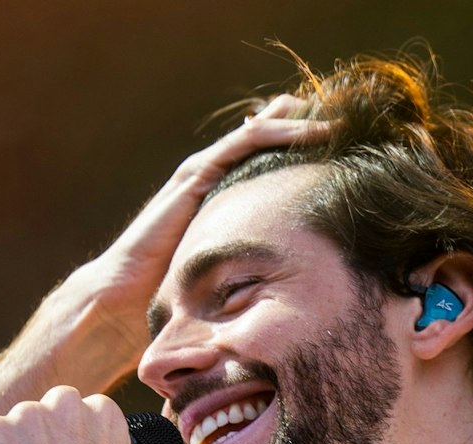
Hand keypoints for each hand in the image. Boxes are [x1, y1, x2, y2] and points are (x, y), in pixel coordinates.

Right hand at [75, 95, 330, 362]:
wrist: (125, 298)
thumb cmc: (172, 296)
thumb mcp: (226, 274)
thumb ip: (249, 267)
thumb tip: (287, 294)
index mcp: (221, 197)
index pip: (267, 159)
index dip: (302, 146)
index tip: (344, 146)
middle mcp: (212, 176)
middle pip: (266, 136)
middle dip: (305, 125)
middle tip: (347, 119)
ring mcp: (202, 172)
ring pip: (259, 132)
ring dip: (299, 122)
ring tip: (338, 116)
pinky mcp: (195, 175)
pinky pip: (243, 143)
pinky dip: (277, 130)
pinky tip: (307, 126)